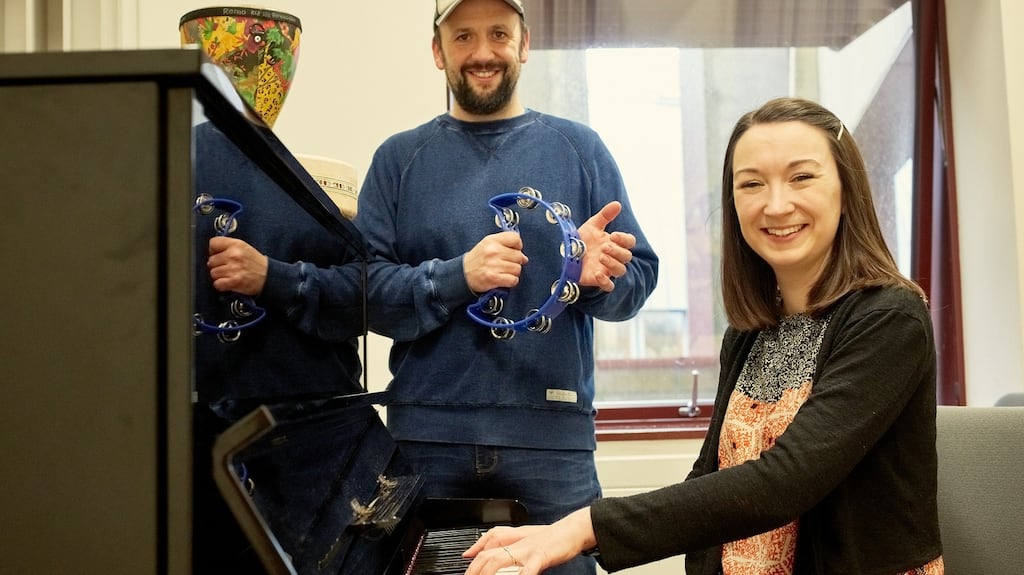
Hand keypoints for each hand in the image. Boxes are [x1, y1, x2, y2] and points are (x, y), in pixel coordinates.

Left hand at [207, 236, 268, 295]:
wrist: (269, 276)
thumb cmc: (255, 263)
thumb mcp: (244, 248)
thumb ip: (228, 246)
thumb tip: (211, 252)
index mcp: (236, 244)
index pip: (213, 243)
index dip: (213, 250)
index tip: (218, 255)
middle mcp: (234, 255)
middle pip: (211, 261)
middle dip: (217, 265)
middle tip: (227, 267)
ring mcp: (234, 268)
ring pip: (213, 273)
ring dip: (219, 276)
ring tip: (229, 275)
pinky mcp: (234, 281)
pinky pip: (217, 284)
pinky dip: (221, 285)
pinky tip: (229, 282)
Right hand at [463, 231, 528, 293]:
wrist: (463, 274)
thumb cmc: (477, 259)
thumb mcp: (488, 244)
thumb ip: (505, 244)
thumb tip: (523, 256)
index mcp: (492, 240)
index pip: (515, 238)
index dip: (518, 246)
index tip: (514, 250)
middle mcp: (493, 251)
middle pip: (518, 256)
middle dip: (516, 261)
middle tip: (507, 264)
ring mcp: (493, 265)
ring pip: (517, 269)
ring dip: (513, 272)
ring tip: (504, 271)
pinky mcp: (494, 277)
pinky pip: (513, 280)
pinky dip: (511, 281)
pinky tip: (504, 279)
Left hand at [463, 508, 596, 574]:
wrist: (572, 531)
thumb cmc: (552, 539)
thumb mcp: (529, 542)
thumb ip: (513, 547)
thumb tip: (498, 555)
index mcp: (514, 539)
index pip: (487, 544)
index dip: (474, 552)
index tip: (465, 559)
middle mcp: (518, 543)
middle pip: (489, 554)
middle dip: (476, 569)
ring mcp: (528, 548)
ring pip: (502, 558)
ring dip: (489, 572)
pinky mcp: (542, 554)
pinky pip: (529, 566)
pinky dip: (522, 574)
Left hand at [578, 201, 635, 291]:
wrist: (563, 253)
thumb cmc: (581, 240)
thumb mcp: (592, 225)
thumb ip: (605, 215)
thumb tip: (617, 204)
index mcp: (615, 244)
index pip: (629, 242)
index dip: (624, 239)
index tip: (613, 235)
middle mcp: (613, 257)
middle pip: (627, 257)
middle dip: (617, 251)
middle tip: (604, 246)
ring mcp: (607, 270)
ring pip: (620, 270)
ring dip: (613, 264)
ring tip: (601, 256)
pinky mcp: (597, 281)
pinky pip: (609, 286)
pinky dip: (605, 281)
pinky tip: (597, 273)